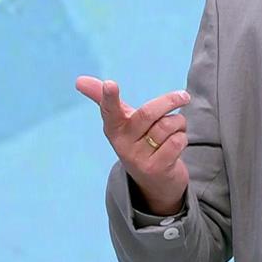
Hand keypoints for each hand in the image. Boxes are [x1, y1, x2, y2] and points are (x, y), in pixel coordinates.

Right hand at [75, 75, 190, 215]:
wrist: (154, 182)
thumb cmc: (138, 142)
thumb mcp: (122, 121)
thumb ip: (105, 100)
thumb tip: (78, 80)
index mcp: (113, 128)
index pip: (110, 111)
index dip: (109, 97)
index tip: (110, 84)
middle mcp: (123, 144)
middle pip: (148, 113)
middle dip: (170, 101)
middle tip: (183, 96)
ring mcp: (138, 158)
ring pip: (167, 125)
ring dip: (179, 123)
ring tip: (175, 129)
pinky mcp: (156, 168)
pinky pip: (177, 141)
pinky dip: (182, 137)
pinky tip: (176, 144)